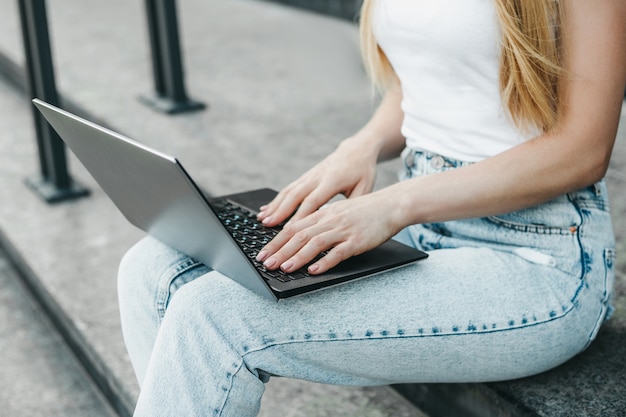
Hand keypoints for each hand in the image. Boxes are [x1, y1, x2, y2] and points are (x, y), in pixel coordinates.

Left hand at [256, 189, 402, 274]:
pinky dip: (325, 261)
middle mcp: (330, 220)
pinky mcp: (357, 240)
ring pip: (315, 243)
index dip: (276, 241)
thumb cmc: (365, 211)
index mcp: (323, 213)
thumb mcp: (338, 213)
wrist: (391, 205)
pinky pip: (338, 252)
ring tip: (284, 268)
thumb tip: (300, 238)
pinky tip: (314, 270)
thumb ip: (320, 223)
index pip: (293, 227)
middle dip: (280, 251)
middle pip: (299, 235)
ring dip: (297, 257)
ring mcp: (343, 230)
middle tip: (265, 264)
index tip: (263, 254)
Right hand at [257, 136, 378, 226]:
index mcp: (332, 181)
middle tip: (267, 225)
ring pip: (288, 191)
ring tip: (262, 219)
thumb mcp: (365, 188)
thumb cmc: (363, 171)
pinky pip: (289, 188)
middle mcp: (317, 177)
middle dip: (280, 211)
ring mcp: (310, 175)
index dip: (300, 215)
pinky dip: (276, 200)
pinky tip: (266, 210)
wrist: (357, 149)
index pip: (313, 200)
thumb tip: (343, 225)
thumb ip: (353, 206)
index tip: (290, 228)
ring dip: (274, 205)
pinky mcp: (306, 176)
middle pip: (295, 195)